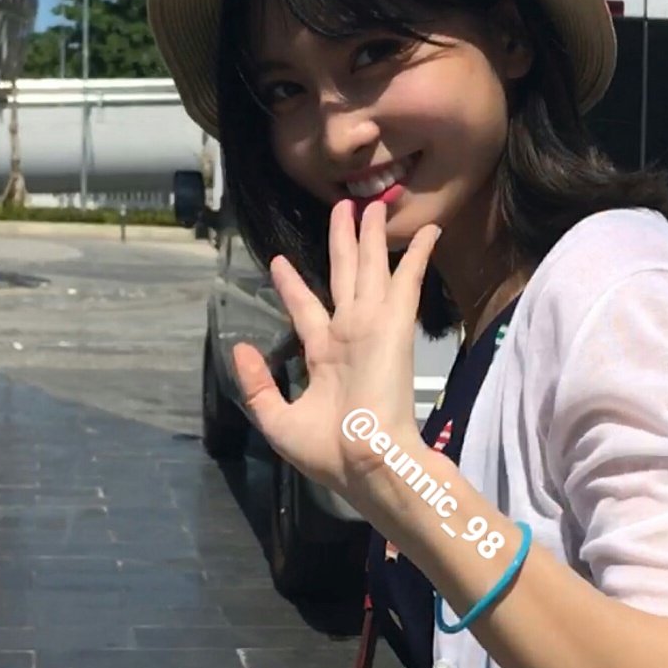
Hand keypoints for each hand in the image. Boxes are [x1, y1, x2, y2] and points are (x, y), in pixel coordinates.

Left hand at [232, 199, 439, 503]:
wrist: (364, 462)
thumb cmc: (327, 451)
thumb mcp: (276, 418)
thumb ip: (257, 384)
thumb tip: (240, 348)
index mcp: (323, 356)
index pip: (306, 309)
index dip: (292, 285)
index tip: (279, 262)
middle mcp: (348, 335)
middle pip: (344, 276)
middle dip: (341, 242)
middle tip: (341, 209)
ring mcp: (373, 327)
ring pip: (371, 268)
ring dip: (371, 236)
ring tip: (370, 205)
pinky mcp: (395, 326)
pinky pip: (407, 280)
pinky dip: (417, 254)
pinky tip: (428, 230)